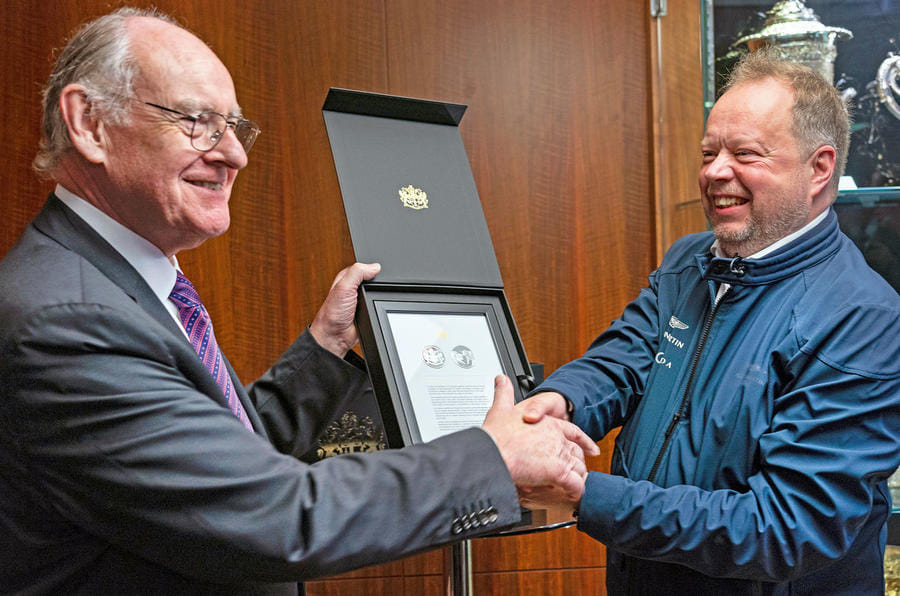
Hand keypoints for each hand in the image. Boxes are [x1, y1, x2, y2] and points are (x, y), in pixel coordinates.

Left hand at [310, 262, 379, 357]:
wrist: (335, 336)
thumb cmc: (332, 313)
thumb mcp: (343, 286)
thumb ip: (357, 272)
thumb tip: (375, 266)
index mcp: (346, 278)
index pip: (364, 267)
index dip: (371, 268)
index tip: (377, 272)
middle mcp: (353, 288)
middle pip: (372, 280)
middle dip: (376, 284)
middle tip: (371, 290)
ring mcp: (361, 300)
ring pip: (376, 292)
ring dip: (377, 296)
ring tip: (370, 300)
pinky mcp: (367, 310)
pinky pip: (378, 304)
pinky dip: (378, 305)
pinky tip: (374, 307)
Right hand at [482, 376, 598, 508]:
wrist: (491, 452)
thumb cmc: (495, 435)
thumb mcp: (501, 409)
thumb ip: (504, 393)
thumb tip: (502, 379)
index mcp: (548, 423)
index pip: (573, 432)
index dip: (583, 441)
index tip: (591, 449)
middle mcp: (557, 438)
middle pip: (577, 452)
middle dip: (578, 464)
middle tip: (577, 473)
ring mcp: (559, 454)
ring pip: (578, 469)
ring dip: (576, 479)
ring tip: (572, 488)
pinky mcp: (558, 472)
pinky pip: (575, 485)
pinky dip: (575, 491)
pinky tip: (572, 495)